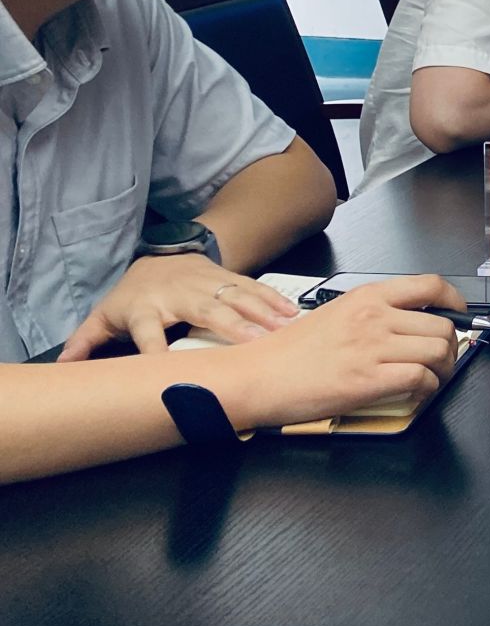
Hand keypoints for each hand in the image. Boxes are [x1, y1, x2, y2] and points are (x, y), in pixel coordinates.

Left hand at [58, 254, 298, 358]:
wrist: (163, 255)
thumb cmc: (134, 296)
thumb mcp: (105, 317)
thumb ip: (85, 343)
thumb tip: (61, 368)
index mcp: (145, 309)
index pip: (149, 332)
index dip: (157, 349)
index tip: (170, 370)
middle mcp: (179, 294)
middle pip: (206, 311)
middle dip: (232, 328)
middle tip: (255, 345)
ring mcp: (207, 283)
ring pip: (236, 297)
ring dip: (262, 314)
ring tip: (282, 331)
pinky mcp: (228, 278)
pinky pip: (254, 288)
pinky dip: (274, 301)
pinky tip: (292, 314)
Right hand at [224, 275, 465, 428]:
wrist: (256, 376)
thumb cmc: (288, 351)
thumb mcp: (335, 314)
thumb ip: (374, 314)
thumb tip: (410, 324)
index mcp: (366, 297)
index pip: (430, 286)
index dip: (455, 302)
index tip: (459, 315)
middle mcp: (374, 317)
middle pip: (442, 325)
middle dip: (451, 346)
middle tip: (442, 360)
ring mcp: (372, 347)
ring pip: (438, 351)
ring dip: (443, 369)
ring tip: (432, 379)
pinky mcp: (367, 380)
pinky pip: (420, 378)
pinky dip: (427, 389)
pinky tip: (416, 393)